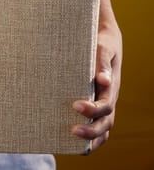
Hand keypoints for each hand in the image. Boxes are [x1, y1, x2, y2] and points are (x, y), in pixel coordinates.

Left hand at [71, 0, 122, 151]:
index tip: (76, 105)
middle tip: (73, 130)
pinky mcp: (93, 104)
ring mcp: (102, 103)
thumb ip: (101, 61)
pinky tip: (72, 143)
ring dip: (90, 138)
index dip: (92, 109)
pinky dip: (89, 138)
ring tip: (71, 139)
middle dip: (91, 130)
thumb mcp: (101, 47)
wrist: (102, 40)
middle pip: (106, 122)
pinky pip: (95, 125)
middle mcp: (108, 98)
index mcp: (111, 86)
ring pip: (102, 127)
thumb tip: (103, 80)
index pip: (105, 104)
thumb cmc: (99, 42)